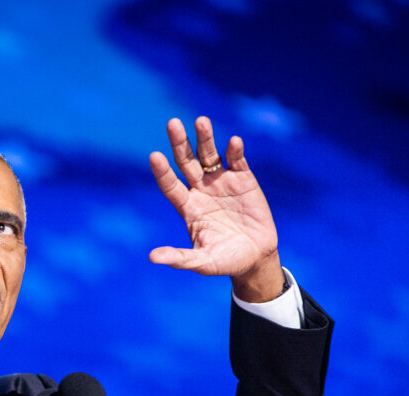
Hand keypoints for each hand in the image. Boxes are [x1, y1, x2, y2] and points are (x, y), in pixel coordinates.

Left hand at [149, 116, 284, 301]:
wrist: (256, 257)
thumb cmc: (225, 261)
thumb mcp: (202, 262)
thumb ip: (180, 258)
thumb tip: (152, 258)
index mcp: (188, 207)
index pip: (170, 185)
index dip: (163, 172)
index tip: (154, 156)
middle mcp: (201, 190)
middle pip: (186, 162)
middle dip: (179, 143)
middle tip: (172, 123)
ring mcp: (221, 182)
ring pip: (210, 155)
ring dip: (205, 138)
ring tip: (201, 121)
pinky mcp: (244, 179)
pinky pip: (237, 161)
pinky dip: (235, 151)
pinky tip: (233, 142)